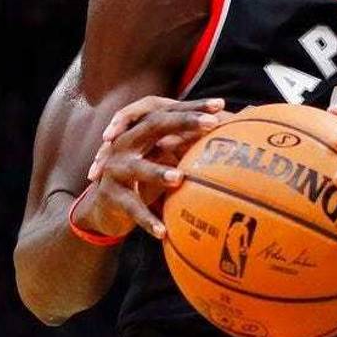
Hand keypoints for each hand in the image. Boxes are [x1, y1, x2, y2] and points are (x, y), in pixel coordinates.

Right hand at [74, 96, 229, 239]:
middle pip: (154, 125)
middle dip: (184, 122)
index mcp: (142, 132)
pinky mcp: (111, 195)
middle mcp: (127, 143)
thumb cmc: (145, 179)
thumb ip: (188, 147)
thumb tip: (231, 137)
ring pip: (139, 167)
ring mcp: (116, 168)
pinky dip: (148, 220)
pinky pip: (132, 207)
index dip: (194, 107)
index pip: (169, 112)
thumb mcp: (165, 159)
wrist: (105, 207)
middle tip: (211, 124)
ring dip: (159, 172)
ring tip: (179, 178)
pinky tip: (164, 232)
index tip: (220, 104)